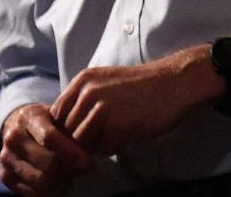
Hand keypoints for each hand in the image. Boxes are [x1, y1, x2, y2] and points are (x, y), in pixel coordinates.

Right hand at [0, 103, 91, 196]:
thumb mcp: (58, 116)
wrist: (19, 128)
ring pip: (41, 181)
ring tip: (71, 176)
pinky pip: (31, 193)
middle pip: (47, 164)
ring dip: (62, 184)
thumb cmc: (47, 123)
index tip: (88, 163)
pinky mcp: (5, 175)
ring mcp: (6, 157)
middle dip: (70, 171)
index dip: (71, 153)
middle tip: (82, 170)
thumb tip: (88, 149)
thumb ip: (71, 130)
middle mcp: (12, 137)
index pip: (49, 137)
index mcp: (27, 118)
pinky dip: (49, 193)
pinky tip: (57, 182)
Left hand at [50, 49, 218, 156]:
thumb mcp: (104, 81)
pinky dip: (110, 150)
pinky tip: (122, 141)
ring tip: (108, 142)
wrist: (173, 84)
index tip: (76, 136)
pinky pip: (103, 148)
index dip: (64, 128)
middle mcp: (87, 92)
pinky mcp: (118, 126)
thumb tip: (70, 123)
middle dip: (77, 141)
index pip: (57, 112)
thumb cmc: (141, 86)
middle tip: (93, 145)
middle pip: (67, 129)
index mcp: (82, 80)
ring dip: (93, 147)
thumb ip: (85, 97)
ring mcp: (102, 109)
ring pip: (81, 141)